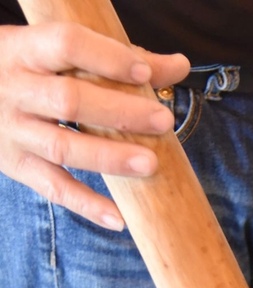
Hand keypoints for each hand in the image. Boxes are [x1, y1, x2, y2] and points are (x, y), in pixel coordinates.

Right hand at [0, 22, 189, 229]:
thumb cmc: (28, 69)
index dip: (107, 58)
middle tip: (163, 121)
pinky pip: (52, 188)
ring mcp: (13, 130)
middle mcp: (15, 89)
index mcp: (26, 50)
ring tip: (150, 163)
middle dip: (120, 112)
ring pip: (62, 147)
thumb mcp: (55, 53)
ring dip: (109, 158)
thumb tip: (178, 66)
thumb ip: (116, 58)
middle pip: (69, 100)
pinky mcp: (15, 164)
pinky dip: (86, 205)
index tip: (145, 73)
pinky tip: (119, 218)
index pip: (66, 45)